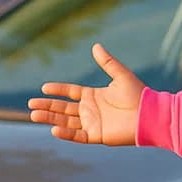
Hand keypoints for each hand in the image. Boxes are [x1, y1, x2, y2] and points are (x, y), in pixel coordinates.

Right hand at [27, 43, 144, 144]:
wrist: (151, 115)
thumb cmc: (139, 95)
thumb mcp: (121, 76)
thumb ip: (108, 62)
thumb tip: (96, 45)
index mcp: (95, 95)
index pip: (70, 92)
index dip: (57, 90)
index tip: (43, 88)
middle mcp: (91, 110)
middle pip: (64, 108)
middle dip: (47, 106)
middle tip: (31, 105)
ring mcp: (93, 123)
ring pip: (66, 121)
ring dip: (50, 119)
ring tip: (33, 115)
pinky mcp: (98, 136)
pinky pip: (78, 136)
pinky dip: (66, 133)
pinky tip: (53, 129)